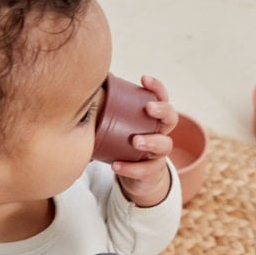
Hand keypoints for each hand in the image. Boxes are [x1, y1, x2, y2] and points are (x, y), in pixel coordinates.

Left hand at [113, 75, 177, 206]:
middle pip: (171, 118)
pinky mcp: (152, 171)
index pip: (162, 98)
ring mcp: (159, 153)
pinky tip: (116, 165)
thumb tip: (84, 90)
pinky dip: (130, 168)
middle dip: (162, 111)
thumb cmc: (125, 142)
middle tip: (148, 108)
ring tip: (135, 141)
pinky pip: (145, 170)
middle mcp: (161, 132)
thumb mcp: (119, 125)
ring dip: (151, 141)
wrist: (137, 175)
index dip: (156, 88)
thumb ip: (105, 110)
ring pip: (164, 145)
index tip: (143, 79)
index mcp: (153, 117)